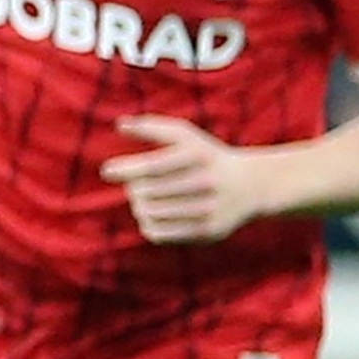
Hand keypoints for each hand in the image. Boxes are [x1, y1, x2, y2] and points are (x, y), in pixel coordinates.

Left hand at [103, 116, 273, 245]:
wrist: (252, 186)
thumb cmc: (207, 156)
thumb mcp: (186, 136)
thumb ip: (152, 127)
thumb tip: (119, 124)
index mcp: (199, 155)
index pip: (153, 165)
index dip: (126, 169)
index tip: (106, 171)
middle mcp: (207, 181)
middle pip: (148, 191)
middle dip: (134, 189)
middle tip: (136, 187)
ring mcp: (210, 208)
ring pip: (151, 214)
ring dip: (139, 207)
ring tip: (142, 200)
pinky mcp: (209, 231)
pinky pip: (161, 234)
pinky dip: (147, 225)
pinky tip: (151, 216)